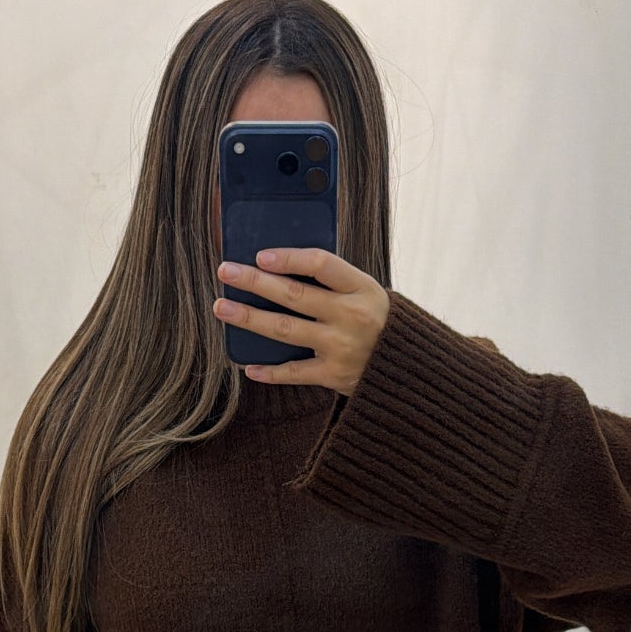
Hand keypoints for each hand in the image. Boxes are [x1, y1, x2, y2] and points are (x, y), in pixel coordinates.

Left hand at [213, 247, 389, 396]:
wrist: (406, 367)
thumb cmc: (375, 320)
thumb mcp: (365, 292)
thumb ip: (332, 280)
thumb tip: (277, 265)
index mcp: (362, 288)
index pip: (321, 264)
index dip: (288, 258)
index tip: (259, 255)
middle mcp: (351, 316)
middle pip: (294, 295)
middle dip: (255, 282)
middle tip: (225, 272)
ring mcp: (341, 347)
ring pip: (285, 330)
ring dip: (250, 318)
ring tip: (223, 308)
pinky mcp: (333, 376)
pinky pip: (294, 373)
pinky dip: (269, 372)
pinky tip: (247, 365)